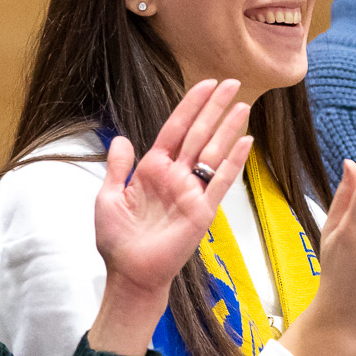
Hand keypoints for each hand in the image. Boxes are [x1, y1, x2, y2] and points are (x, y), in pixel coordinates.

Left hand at [87, 79, 252, 355]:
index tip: (206, 83)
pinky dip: (234, 161)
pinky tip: (246, 141)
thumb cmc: (118, 240)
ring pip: (213, 152)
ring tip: (244, 104)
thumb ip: (118, 167)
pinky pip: (221, 181)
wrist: (129, 274)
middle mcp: (176, 177)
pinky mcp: (202, 211)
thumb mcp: (109, 197)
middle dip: (215, 107)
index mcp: (153, 169)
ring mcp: (192, 192)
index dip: (191, 105)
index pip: (176, 129)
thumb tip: (122, 138)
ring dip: (229, 128)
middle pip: (199, 133)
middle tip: (233, 82)